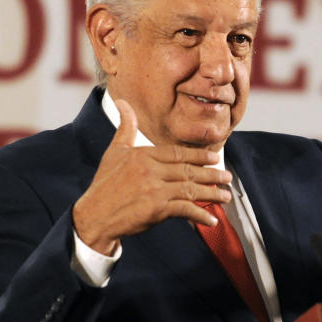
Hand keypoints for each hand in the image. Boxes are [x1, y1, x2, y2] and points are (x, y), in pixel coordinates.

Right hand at [72, 100, 232, 254]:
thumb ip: (125, 128)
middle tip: (228, 177)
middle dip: (212, 174)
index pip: (178, 153)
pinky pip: (185, 210)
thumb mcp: (114, 152)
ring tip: (226, 196)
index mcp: (143, 155)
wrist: (93, 216)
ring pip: (191, 189)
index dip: (199, 156)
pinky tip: (212, 220)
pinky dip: (200, 215)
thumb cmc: (105, 184)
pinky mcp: (156, 209)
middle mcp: (149, 170)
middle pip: (188, 170)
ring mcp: (153, 190)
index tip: (215, 158)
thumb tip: (122, 101)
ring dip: (212, 194)